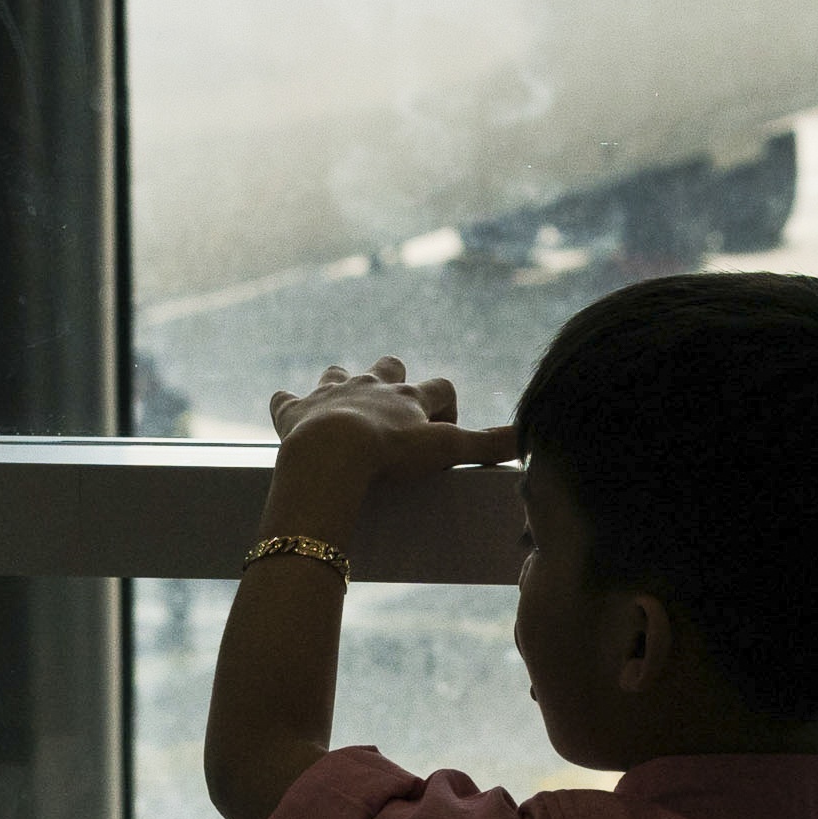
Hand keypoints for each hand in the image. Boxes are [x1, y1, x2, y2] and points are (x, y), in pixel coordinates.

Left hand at [261, 360, 505, 516]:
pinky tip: (286, 408)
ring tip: (344, 406)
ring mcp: (331, 394)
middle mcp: (371, 385)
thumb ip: (488, 445)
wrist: (332, 451)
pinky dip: (287, 403)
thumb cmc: (392, 452)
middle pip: (389, 366)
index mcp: (408, 396)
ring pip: (338, 373)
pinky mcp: (296, 410)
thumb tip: (531, 438)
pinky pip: (286, 399)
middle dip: (394, 378)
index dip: (447, 406)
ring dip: (341, 384)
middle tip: (395, 408)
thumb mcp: (447, 450)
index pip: (440, 387)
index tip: (445, 431)